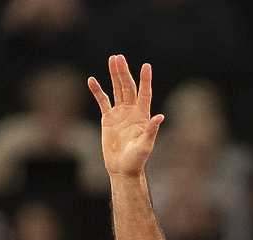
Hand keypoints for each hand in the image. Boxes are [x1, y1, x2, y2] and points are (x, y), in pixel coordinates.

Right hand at [88, 55, 163, 176]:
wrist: (122, 168)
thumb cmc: (137, 160)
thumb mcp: (145, 146)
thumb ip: (151, 131)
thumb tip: (160, 117)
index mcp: (143, 116)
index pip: (145, 94)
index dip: (145, 80)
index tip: (146, 66)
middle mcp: (132, 112)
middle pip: (128, 88)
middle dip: (124, 73)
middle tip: (119, 58)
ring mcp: (120, 114)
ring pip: (117, 90)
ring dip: (114, 76)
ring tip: (112, 60)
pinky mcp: (108, 119)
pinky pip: (102, 101)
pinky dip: (97, 91)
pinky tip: (92, 80)